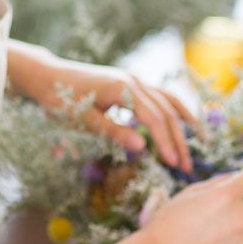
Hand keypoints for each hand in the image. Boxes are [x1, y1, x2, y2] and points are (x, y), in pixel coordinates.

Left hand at [16, 53, 200, 170]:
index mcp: (122, 88)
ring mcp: (134, 80)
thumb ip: (113, 132)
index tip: (174, 164)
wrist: (46, 76)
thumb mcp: (82, 120)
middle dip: (177, 140)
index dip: (165, 142)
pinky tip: (184, 123)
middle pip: (165, 111)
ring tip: (196, 146)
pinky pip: (159, 97)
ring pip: (166, 102)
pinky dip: (174, 111)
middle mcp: (133, 81)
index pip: (153, 118)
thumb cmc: (60, 99)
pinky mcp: (130, 84)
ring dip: (181, 126)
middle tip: (185, 167)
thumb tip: (142, 147)